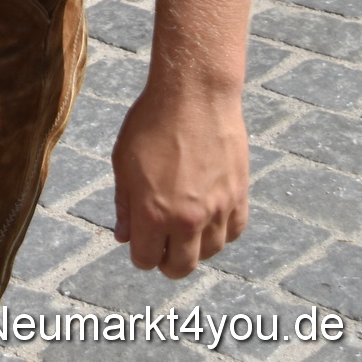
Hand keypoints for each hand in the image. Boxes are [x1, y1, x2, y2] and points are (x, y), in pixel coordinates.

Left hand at [112, 85, 248, 277]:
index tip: (140, 242)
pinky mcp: (239, 196)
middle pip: (181, 267)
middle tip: (163, 243)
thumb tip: (123, 236)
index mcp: (153, 213)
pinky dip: (222, 230)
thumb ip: (124, 204)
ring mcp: (217, 209)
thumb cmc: (151, 121)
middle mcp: (187, 219)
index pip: (146, 259)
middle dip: (167, 261)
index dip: (140, 254)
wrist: (194, 93)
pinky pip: (234, 231)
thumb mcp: (123, 160)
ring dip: (196, 245)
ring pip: (210, 252)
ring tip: (185, 224)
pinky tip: (210, 214)